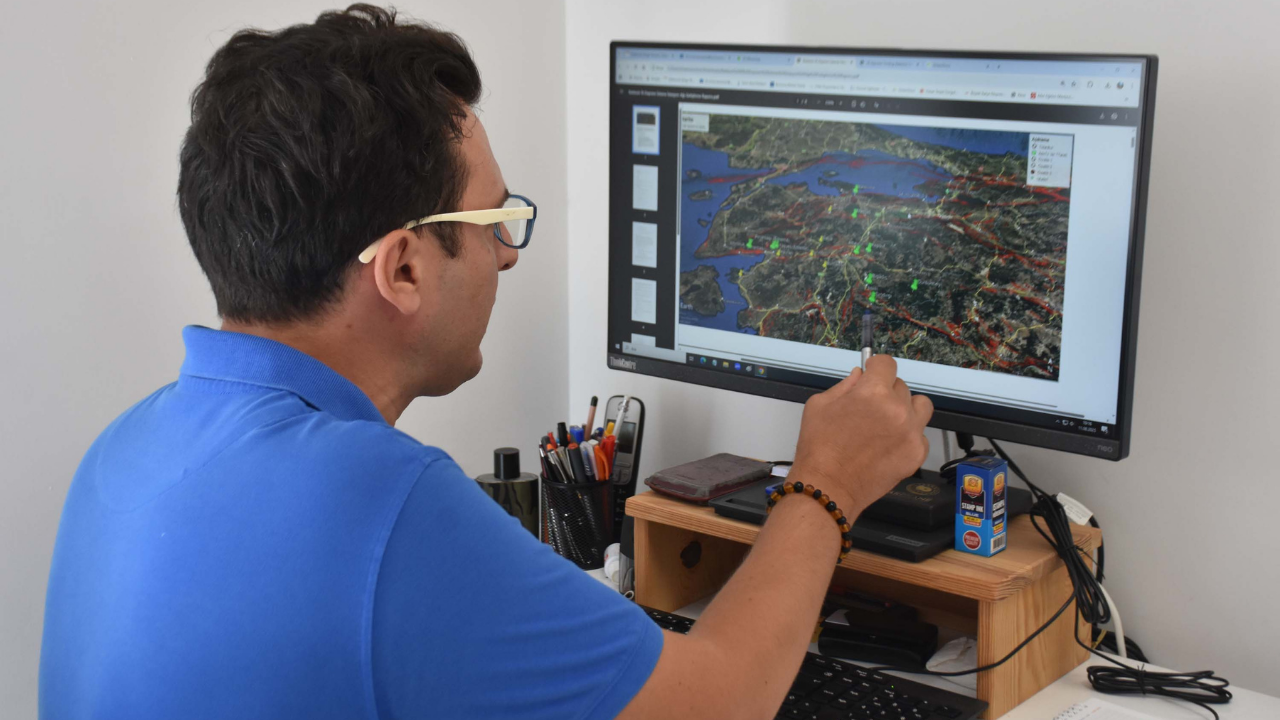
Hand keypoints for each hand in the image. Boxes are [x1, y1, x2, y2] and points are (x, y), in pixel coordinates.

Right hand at [790, 355, 932, 513]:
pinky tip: (889, 445)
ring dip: (907, 408)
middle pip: (901, 385)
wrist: (828, 487)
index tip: (872, 373)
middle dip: (886, 391)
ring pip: (920, 405)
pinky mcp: (916, 453)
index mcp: (873, 392)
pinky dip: (908, 436)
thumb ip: (845, 385)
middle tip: (870, 408)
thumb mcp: (819, 405)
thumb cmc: (819, 447)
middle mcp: (897, 409)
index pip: (887, 363)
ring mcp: (911, 432)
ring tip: (889, 422)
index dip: (876, 366)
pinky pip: (921, 434)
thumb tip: (861, 375)